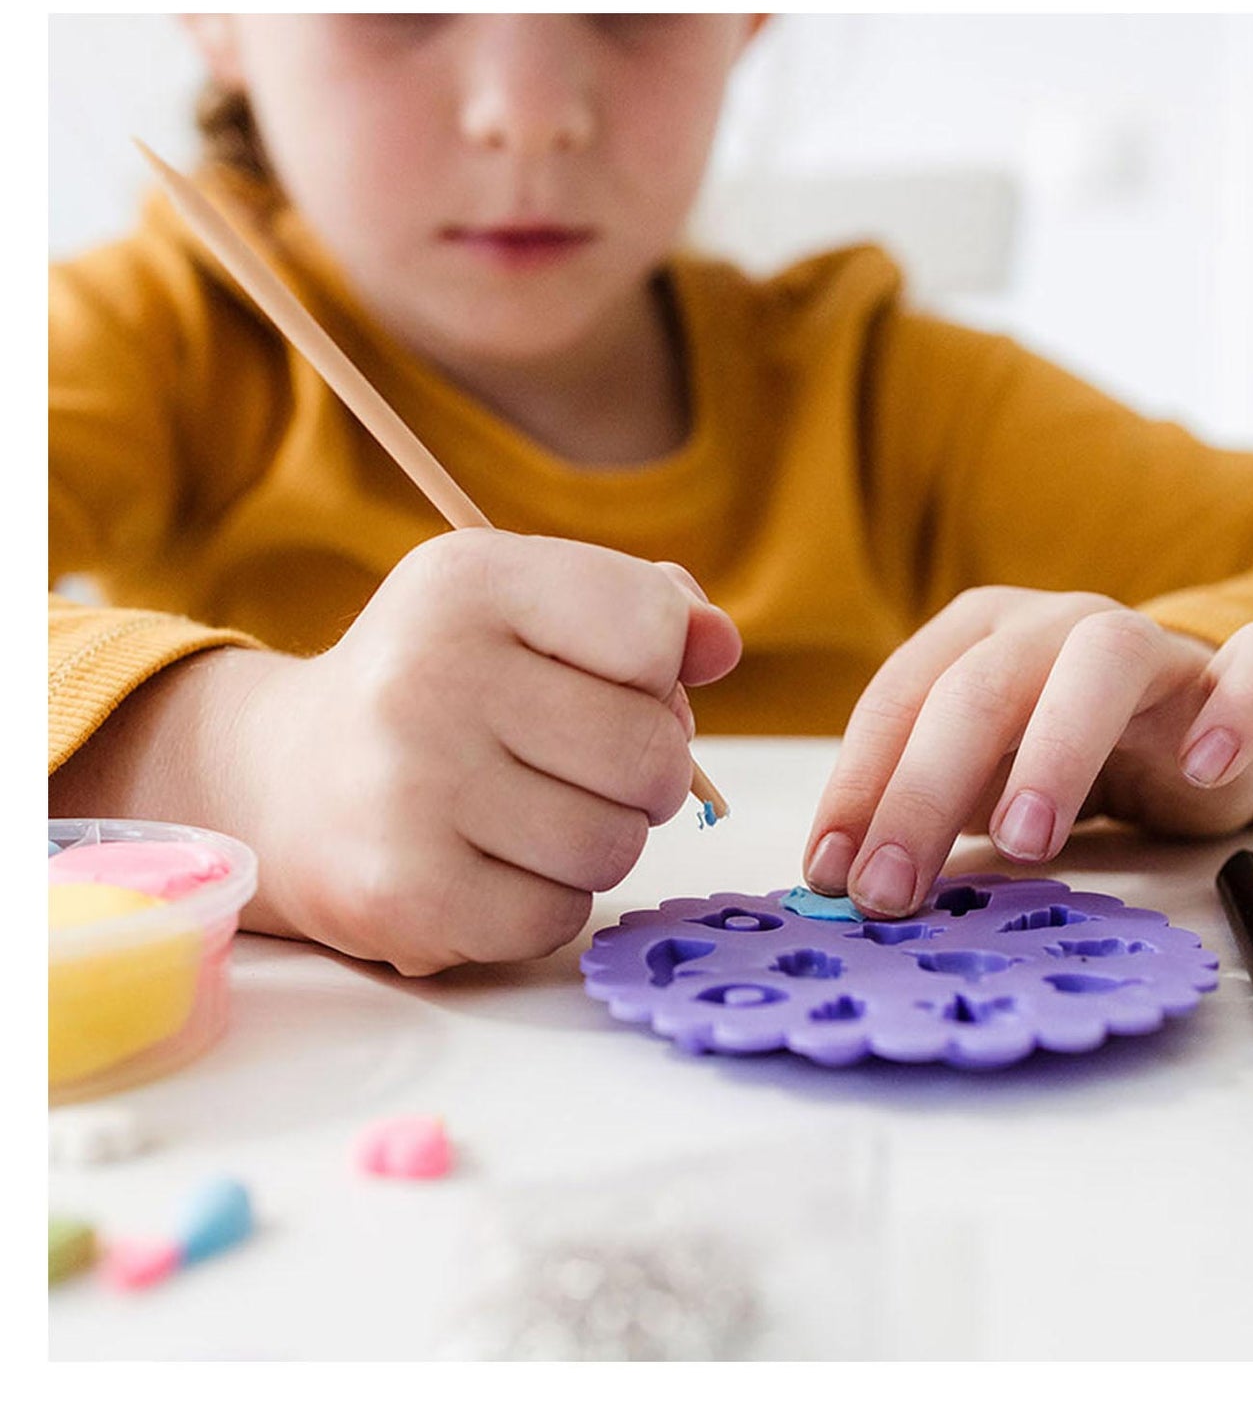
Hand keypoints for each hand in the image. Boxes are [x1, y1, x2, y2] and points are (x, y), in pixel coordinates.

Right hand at [51, 530, 740, 972]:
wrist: (288, 779)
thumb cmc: (445, 683)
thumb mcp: (524, 603)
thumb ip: (641, 605)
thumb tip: (719, 645)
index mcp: (469, 581)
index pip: (653, 629)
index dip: (658, 670)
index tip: (605, 678)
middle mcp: (428, 676)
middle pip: (650, 752)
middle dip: (643, 769)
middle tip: (582, 762)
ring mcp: (409, 791)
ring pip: (615, 845)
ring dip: (599, 838)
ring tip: (535, 811)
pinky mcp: (404, 895)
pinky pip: (559, 916)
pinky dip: (547, 900)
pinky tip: (492, 862)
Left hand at [803, 586, 1252, 918]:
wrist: (1181, 724)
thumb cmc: (1051, 752)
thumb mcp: (974, 780)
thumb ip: (918, 811)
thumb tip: (841, 880)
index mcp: (973, 637)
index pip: (899, 700)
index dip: (860, 785)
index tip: (832, 873)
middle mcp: (1050, 624)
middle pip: (980, 688)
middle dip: (924, 792)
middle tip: (894, 889)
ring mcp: (1147, 640)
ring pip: (1102, 662)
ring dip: (1056, 749)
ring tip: (1026, 841)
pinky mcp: (1232, 672)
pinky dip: (1239, 709)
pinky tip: (1204, 766)